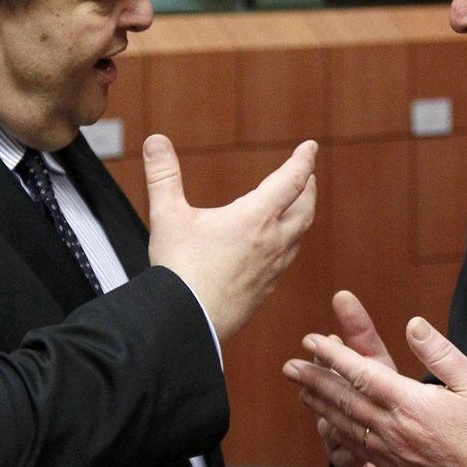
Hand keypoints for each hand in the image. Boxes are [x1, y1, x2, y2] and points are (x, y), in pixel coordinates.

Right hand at [144, 134, 316, 341]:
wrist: (188, 324)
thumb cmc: (180, 272)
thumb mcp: (167, 216)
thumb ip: (163, 176)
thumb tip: (156, 142)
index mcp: (255, 218)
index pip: (291, 180)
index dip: (302, 160)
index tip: (310, 147)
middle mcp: (272, 242)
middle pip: (304, 208)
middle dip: (308, 187)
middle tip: (308, 175)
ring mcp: (272, 269)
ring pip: (299, 236)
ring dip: (301, 216)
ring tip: (297, 207)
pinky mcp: (265, 291)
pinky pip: (285, 261)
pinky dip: (288, 244)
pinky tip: (276, 249)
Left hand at [283, 315, 466, 466]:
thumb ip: (439, 351)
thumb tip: (413, 323)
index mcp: (411, 404)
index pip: (361, 374)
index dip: (333, 356)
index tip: (311, 341)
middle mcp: (395, 430)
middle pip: (344, 400)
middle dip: (314, 380)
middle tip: (288, 366)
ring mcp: (393, 453)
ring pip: (346, 426)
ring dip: (321, 406)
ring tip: (301, 391)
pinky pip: (357, 452)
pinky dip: (337, 436)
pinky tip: (328, 428)